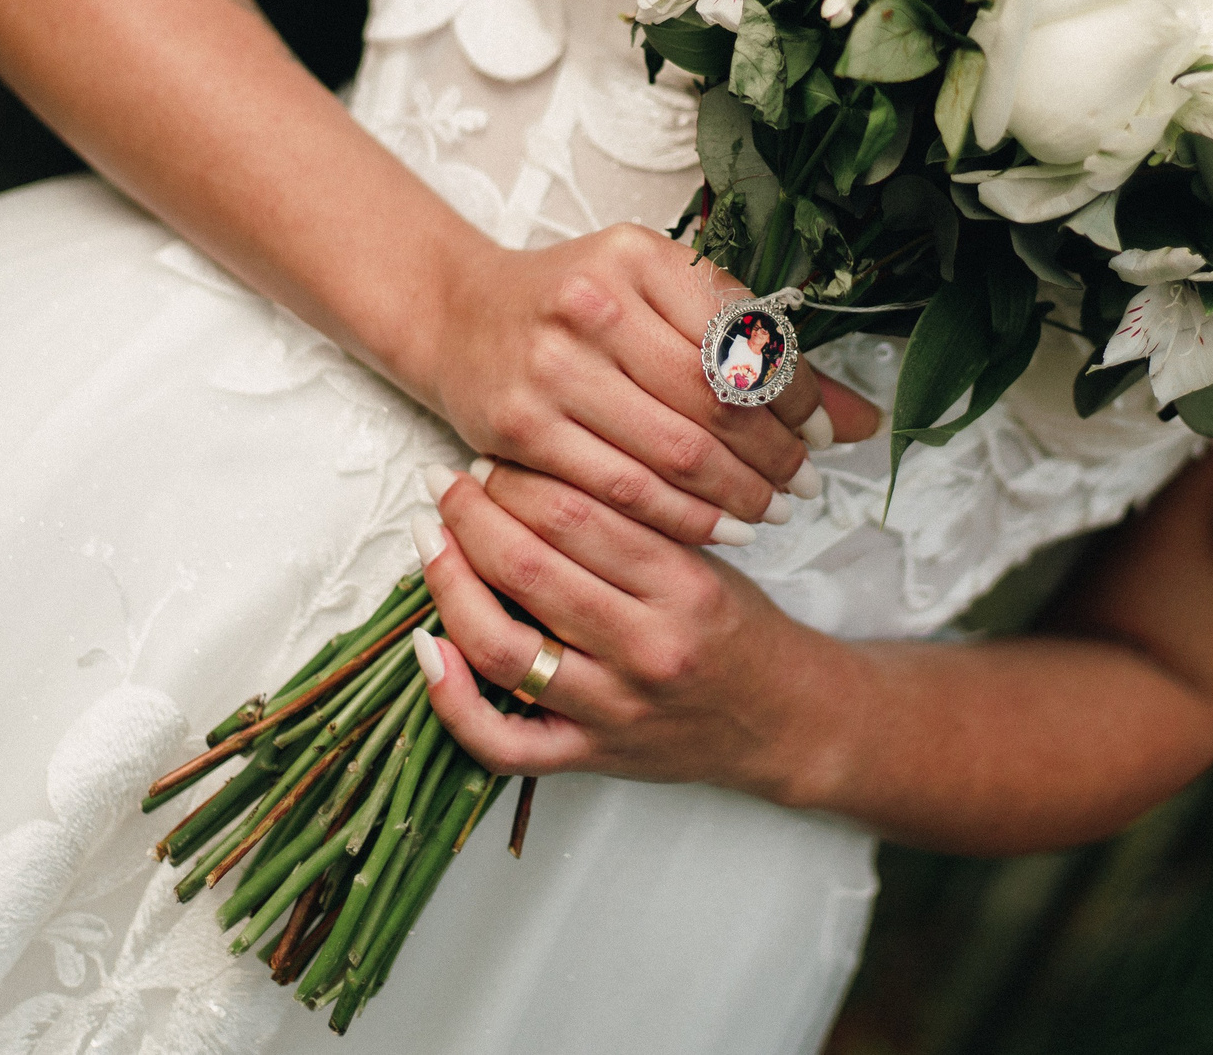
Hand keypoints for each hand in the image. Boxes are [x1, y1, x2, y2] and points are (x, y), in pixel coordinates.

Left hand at [403, 462, 854, 799]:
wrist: (784, 720)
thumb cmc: (738, 628)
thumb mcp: (708, 559)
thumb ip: (637, 520)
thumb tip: (541, 467)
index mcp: (682, 586)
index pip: (578, 515)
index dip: (517, 478)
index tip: (489, 456)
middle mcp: (646, 647)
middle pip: (531, 570)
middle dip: (472, 515)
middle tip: (445, 483)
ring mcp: (613, 710)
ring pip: (504, 648)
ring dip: (450, 584)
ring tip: (431, 540)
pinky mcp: (589, 757)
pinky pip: (503, 743)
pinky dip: (453, 701)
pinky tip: (428, 648)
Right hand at [420, 223, 877, 544]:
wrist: (459, 315)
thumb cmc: (578, 308)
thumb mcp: (664, 298)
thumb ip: (758, 349)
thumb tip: (864, 419)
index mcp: (641, 255)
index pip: (747, 340)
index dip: (799, 400)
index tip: (826, 438)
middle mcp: (594, 301)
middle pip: (717, 400)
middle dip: (775, 457)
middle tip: (807, 488)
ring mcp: (551, 365)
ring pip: (674, 452)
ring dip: (737, 496)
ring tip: (771, 514)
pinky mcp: (519, 424)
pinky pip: (620, 490)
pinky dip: (680, 520)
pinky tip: (715, 529)